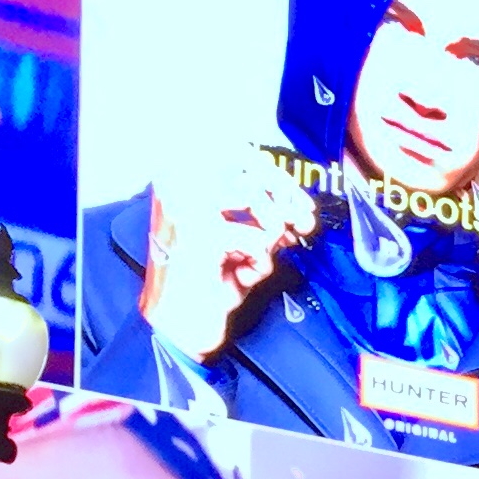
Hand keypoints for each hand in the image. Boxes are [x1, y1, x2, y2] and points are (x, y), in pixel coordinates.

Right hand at [139, 152, 318, 362]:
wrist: (178, 326)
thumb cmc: (204, 285)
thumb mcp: (238, 242)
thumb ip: (261, 216)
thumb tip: (296, 205)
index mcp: (180, 179)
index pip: (235, 152)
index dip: (276, 175)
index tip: (299, 199)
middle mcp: (176, 183)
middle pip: (248, 166)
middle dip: (284, 196)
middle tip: (302, 221)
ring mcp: (185, 205)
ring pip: (253, 194)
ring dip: (272, 229)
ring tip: (262, 254)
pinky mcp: (199, 233)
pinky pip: (255, 237)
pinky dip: (260, 261)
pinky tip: (243, 276)